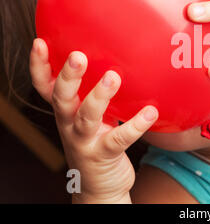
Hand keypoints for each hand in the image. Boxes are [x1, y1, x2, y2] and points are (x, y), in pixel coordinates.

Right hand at [29, 38, 158, 202]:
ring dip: (98, 97)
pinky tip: (150, 113)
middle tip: (78, 56)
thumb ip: (98, 93)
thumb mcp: (92, 117)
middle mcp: (69, 124)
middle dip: (68, 77)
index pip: (46, 86)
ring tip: (112, 77)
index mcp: (66, 110)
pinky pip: (119, 139)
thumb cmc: (99, 141)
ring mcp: (84, 141)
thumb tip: (121, 57)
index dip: (40, 67)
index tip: (40, 43)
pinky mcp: (103, 155)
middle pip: (62, 98)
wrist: (101, 186)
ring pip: (86, 117)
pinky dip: (135, 125)